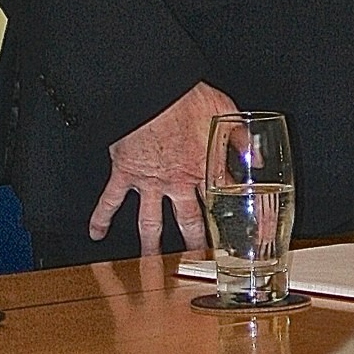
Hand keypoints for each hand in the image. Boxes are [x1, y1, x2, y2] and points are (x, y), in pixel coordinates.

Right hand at [90, 81, 236, 254]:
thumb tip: (256, 156)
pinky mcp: (126, 172)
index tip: (248, 235)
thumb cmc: (185, 97)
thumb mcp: (224, 112)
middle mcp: (178, 180)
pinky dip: (101, 216)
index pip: (225, 200)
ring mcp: (151, 180)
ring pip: (151, 221)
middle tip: (199, 261)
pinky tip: (97, 232)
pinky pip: (111, 199)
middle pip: (189, 220)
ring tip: (151, 262)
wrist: (152, 91)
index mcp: (204, 166)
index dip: (239, 218)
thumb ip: (241, 138)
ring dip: (151, 245)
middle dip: (195, 243)